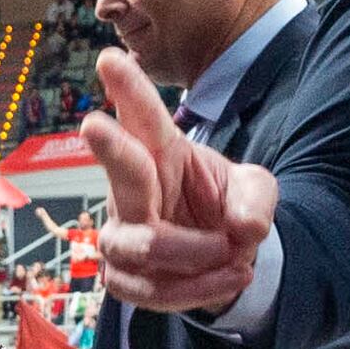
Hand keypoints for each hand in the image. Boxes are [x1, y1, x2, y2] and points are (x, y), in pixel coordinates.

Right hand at [79, 47, 276, 314]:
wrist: (226, 261)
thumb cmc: (227, 210)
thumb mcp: (256, 191)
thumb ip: (256, 200)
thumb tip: (245, 229)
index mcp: (162, 152)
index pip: (143, 118)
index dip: (126, 91)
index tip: (109, 59)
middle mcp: (134, 189)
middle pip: (120, 170)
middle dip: (109, 149)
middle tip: (93, 125)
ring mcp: (123, 234)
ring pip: (139, 244)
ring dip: (192, 253)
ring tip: (238, 254)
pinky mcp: (124, 276)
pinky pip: (149, 289)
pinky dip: (195, 289)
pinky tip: (231, 278)